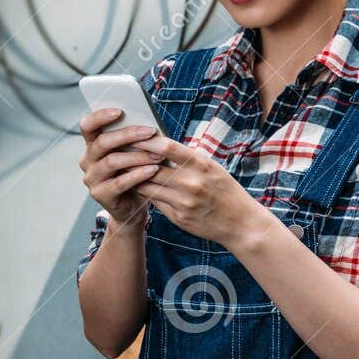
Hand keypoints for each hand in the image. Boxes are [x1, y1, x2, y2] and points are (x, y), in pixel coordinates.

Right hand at [78, 109, 161, 226]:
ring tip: (158, 155)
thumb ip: (132, 140)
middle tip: (150, 131)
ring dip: (137, 156)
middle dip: (128, 135)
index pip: (87, 126)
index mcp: (92, 146)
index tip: (119, 111)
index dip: (100, 116)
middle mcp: (88, 161)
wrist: (131, 207)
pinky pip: (119, 183)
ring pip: (112, 162)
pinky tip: (152, 170)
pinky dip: (138, 175)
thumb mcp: (132, 154)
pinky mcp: (100, 195)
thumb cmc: (134, 175)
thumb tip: (148, 123)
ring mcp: (92, 179)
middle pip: (102, 142)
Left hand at [128, 136, 272, 245]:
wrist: (241, 223)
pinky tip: (134, 186)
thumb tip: (159, 144)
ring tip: (121, 168)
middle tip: (117, 151)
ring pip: (148, 186)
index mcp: (201, 164)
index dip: (145, 141)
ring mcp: (184, 202)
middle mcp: (191, 182)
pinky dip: (144, 193)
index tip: (132, 135)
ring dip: (133, 177)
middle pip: (151, 168)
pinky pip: (154, 202)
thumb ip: (188, 158)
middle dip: (133, 159)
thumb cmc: (225, 190)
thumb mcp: (212, 168)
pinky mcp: (178, 217)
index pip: (166, 147)